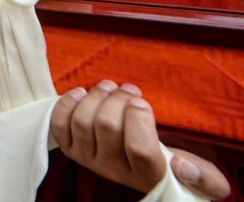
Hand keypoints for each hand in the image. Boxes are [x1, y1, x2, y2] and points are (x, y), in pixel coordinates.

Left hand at [50, 81, 230, 198]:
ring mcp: (90, 161)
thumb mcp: (205, 176)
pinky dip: (67, 104)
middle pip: (107, 126)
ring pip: (83, 122)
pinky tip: (81, 93)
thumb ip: (204, 177)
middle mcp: (115, 171)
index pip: (139, 148)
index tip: (143, 101)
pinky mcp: (72, 151)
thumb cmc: (177, 165)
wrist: (147, 171)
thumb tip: (182, 165)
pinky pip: (59, 126)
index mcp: (148, 175)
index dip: (139, 117)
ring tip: (109, 87)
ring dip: (96, 96)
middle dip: (118, 99)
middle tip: (128, 89)